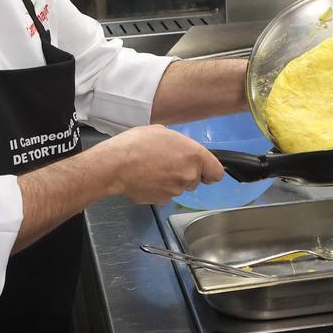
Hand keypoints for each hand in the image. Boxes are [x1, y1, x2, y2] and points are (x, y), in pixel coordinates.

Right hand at [100, 124, 223, 204]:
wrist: (115, 165)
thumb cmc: (138, 143)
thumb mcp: (162, 131)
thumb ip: (178, 143)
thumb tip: (178, 151)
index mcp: (194, 155)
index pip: (217, 173)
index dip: (209, 172)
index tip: (202, 170)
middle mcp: (189, 175)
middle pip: (195, 180)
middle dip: (184, 174)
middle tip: (166, 163)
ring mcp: (176, 191)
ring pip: (179, 188)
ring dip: (170, 181)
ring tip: (151, 170)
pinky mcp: (161, 201)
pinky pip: (165, 195)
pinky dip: (157, 189)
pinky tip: (144, 180)